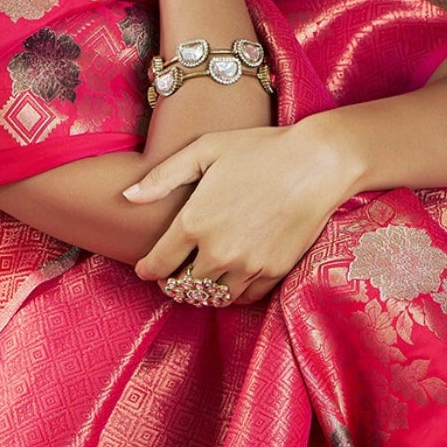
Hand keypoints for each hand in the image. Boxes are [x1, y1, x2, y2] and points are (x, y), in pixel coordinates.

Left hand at [126, 117, 361, 303]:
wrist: (317, 163)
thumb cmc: (260, 149)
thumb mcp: (205, 150)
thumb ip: (163, 176)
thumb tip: (128, 197)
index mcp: (194, 222)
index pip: (158, 265)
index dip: (147, 270)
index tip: (146, 269)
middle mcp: (217, 251)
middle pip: (183, 286)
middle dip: (173, 282)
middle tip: (174, 273)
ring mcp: (248, 265)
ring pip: (213, 296)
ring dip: (203, 290)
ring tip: (202, 276)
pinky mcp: (274, 271)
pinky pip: (245, 297)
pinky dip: (234, 292)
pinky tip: (232, 278)